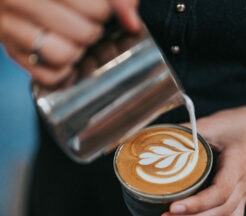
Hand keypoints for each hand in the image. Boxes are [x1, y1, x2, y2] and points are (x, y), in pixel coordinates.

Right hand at [0, 0, 139, 85]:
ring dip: (77, 52)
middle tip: (88, 24)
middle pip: (83, 34)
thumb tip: (132, 23)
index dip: (105, 12)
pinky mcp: (14, 53)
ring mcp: (11, 29)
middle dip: (93, 32)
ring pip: (63, 56)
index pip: (96, 9)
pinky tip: (64, 56)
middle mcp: (17, 2)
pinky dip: (63, 73)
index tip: (101, 9)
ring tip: (75, 40)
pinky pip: (49, 76)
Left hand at [160, 101, 245, 215]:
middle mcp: (244, 184)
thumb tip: (156, 141)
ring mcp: (244, 193)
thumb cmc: (236, 125)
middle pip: (221, 211)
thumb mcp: (212, 123)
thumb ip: (186, 131)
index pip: (220, 192)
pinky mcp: (239, 197)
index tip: (173, 206)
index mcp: (238, 165)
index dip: (197, 203)